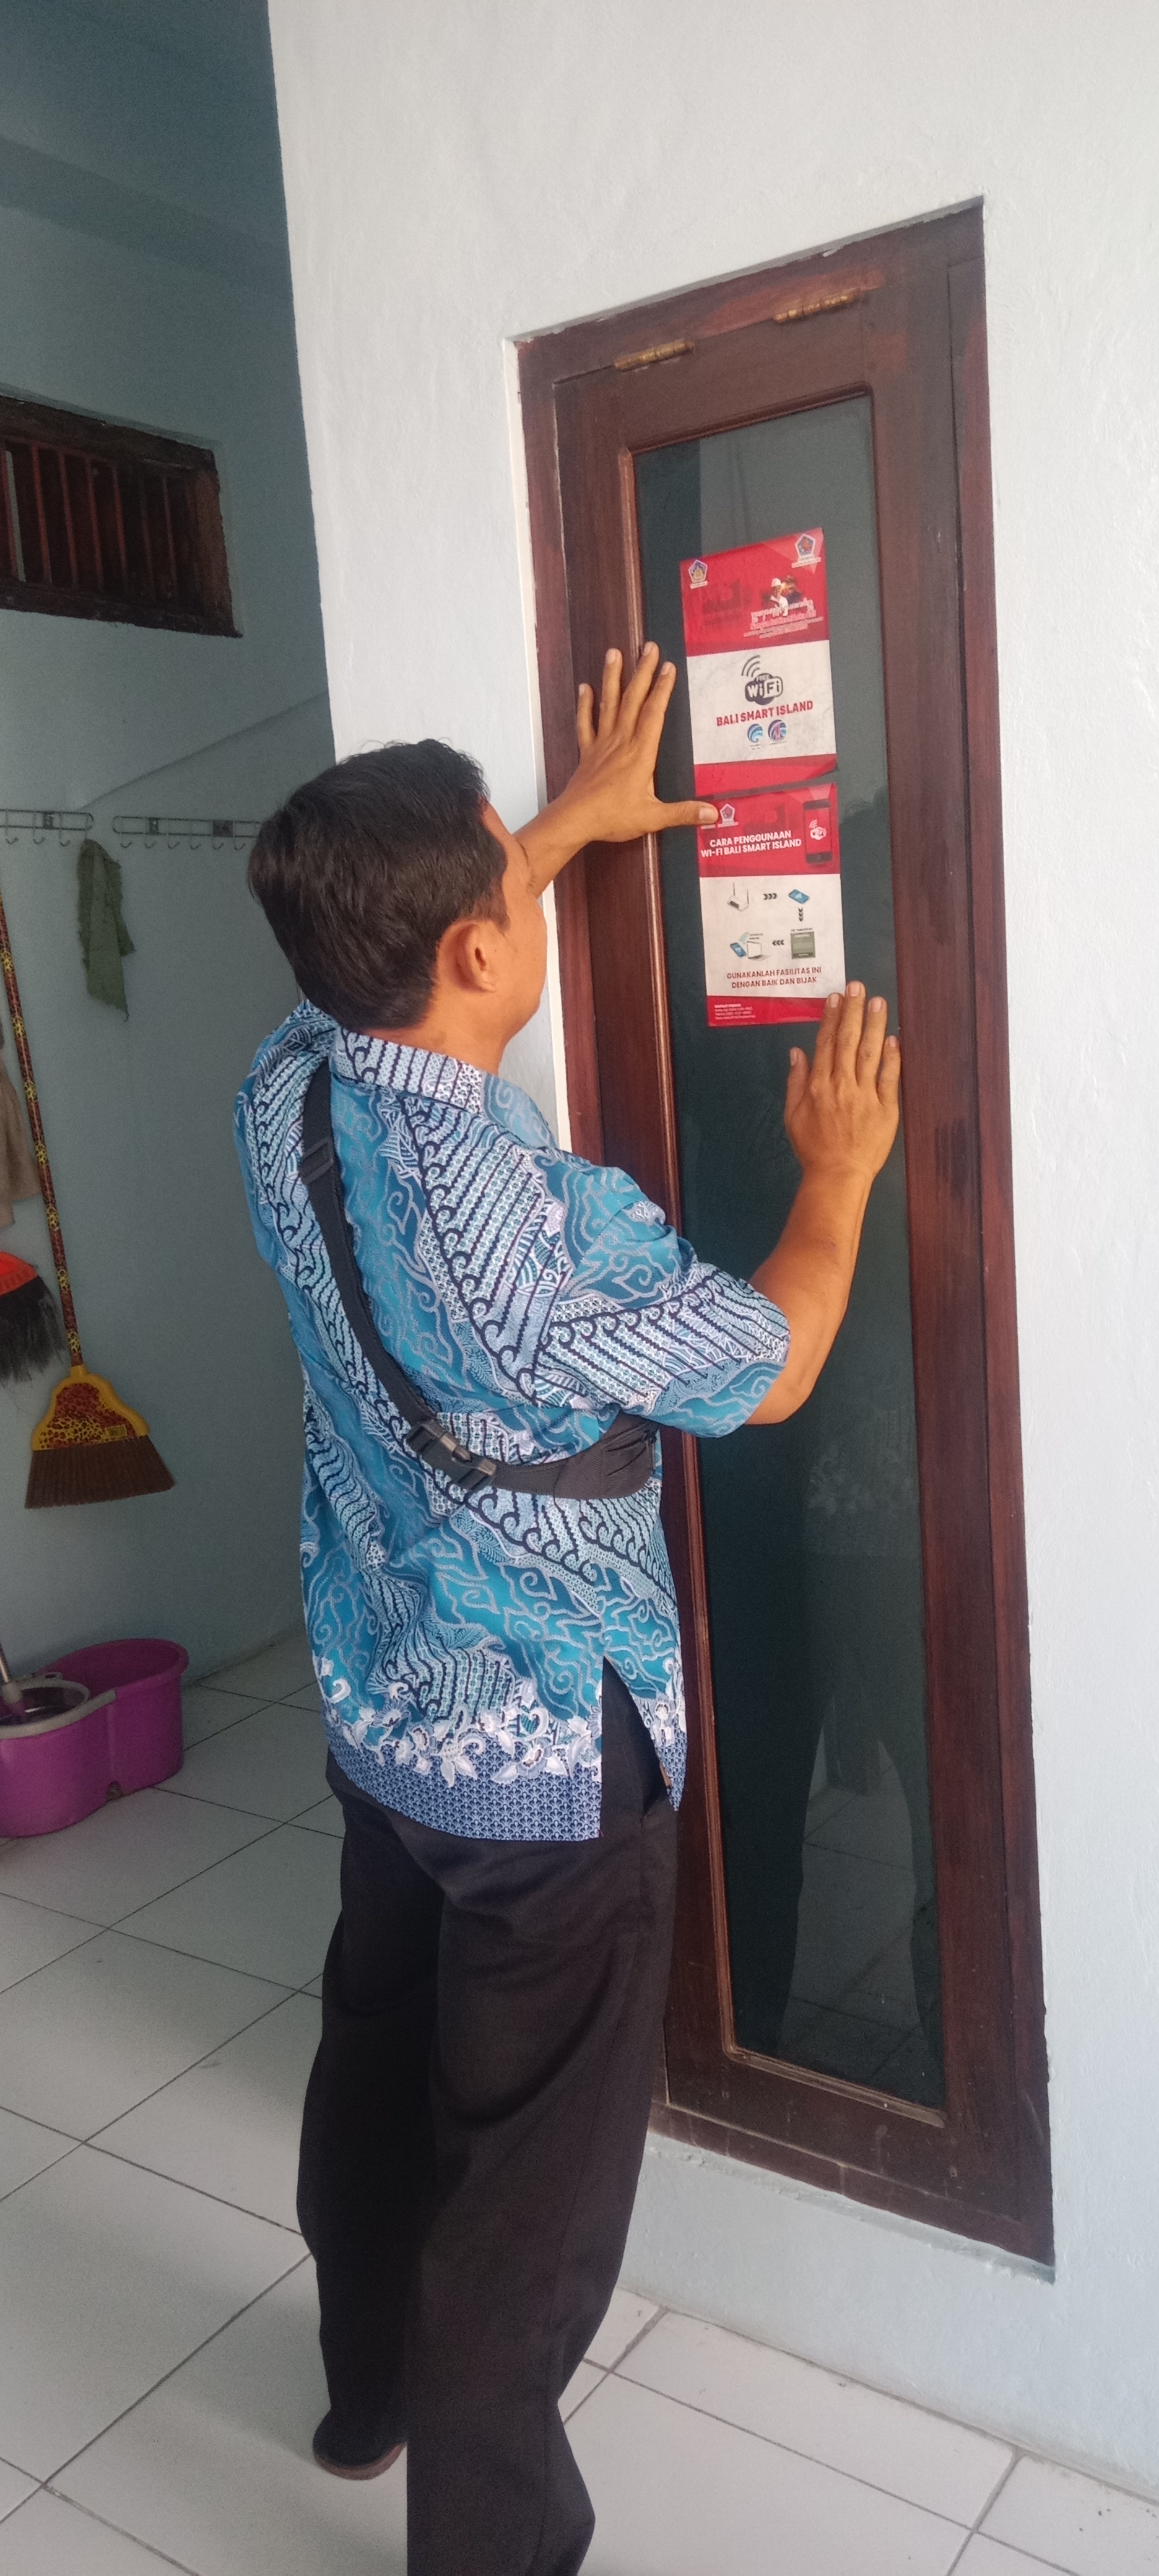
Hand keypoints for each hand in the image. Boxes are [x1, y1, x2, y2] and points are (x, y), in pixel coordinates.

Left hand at [518, 643, 715, 892]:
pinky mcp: (587, 752)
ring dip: (612, 677)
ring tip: (614, 652)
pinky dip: (585, 705)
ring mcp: (602, 744)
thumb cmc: (613, 817)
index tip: (669, 667)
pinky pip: (585, 723)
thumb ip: (683, 813)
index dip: (663, 689)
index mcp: (641, 753)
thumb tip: (713, 813)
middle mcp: (621, 742)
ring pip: (608, 704)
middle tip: (649, 646)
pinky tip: (585, 687)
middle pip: (633, 700)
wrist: (575, 820)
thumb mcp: (653, 817)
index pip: (654, 713)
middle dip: (642, 672)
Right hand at [784, 984, 900, 1183]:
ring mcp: (866, 1095)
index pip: (826, 1043)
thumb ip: (796, 1081)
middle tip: (858, 987)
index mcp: (819, 1086)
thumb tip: (797, 1053)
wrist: (837, 1175)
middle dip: (853, 1011)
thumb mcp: (793, 1115)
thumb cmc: (814, 1148)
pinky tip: (893, 1038)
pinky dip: (892, 1056)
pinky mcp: (886, 1108)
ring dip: (874, 1025)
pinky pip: (890, 1077)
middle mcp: (842, 1085)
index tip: (836, 998)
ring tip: (878, 1002)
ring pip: (870, 1053)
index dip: (831, 1018)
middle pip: (848, 1041)